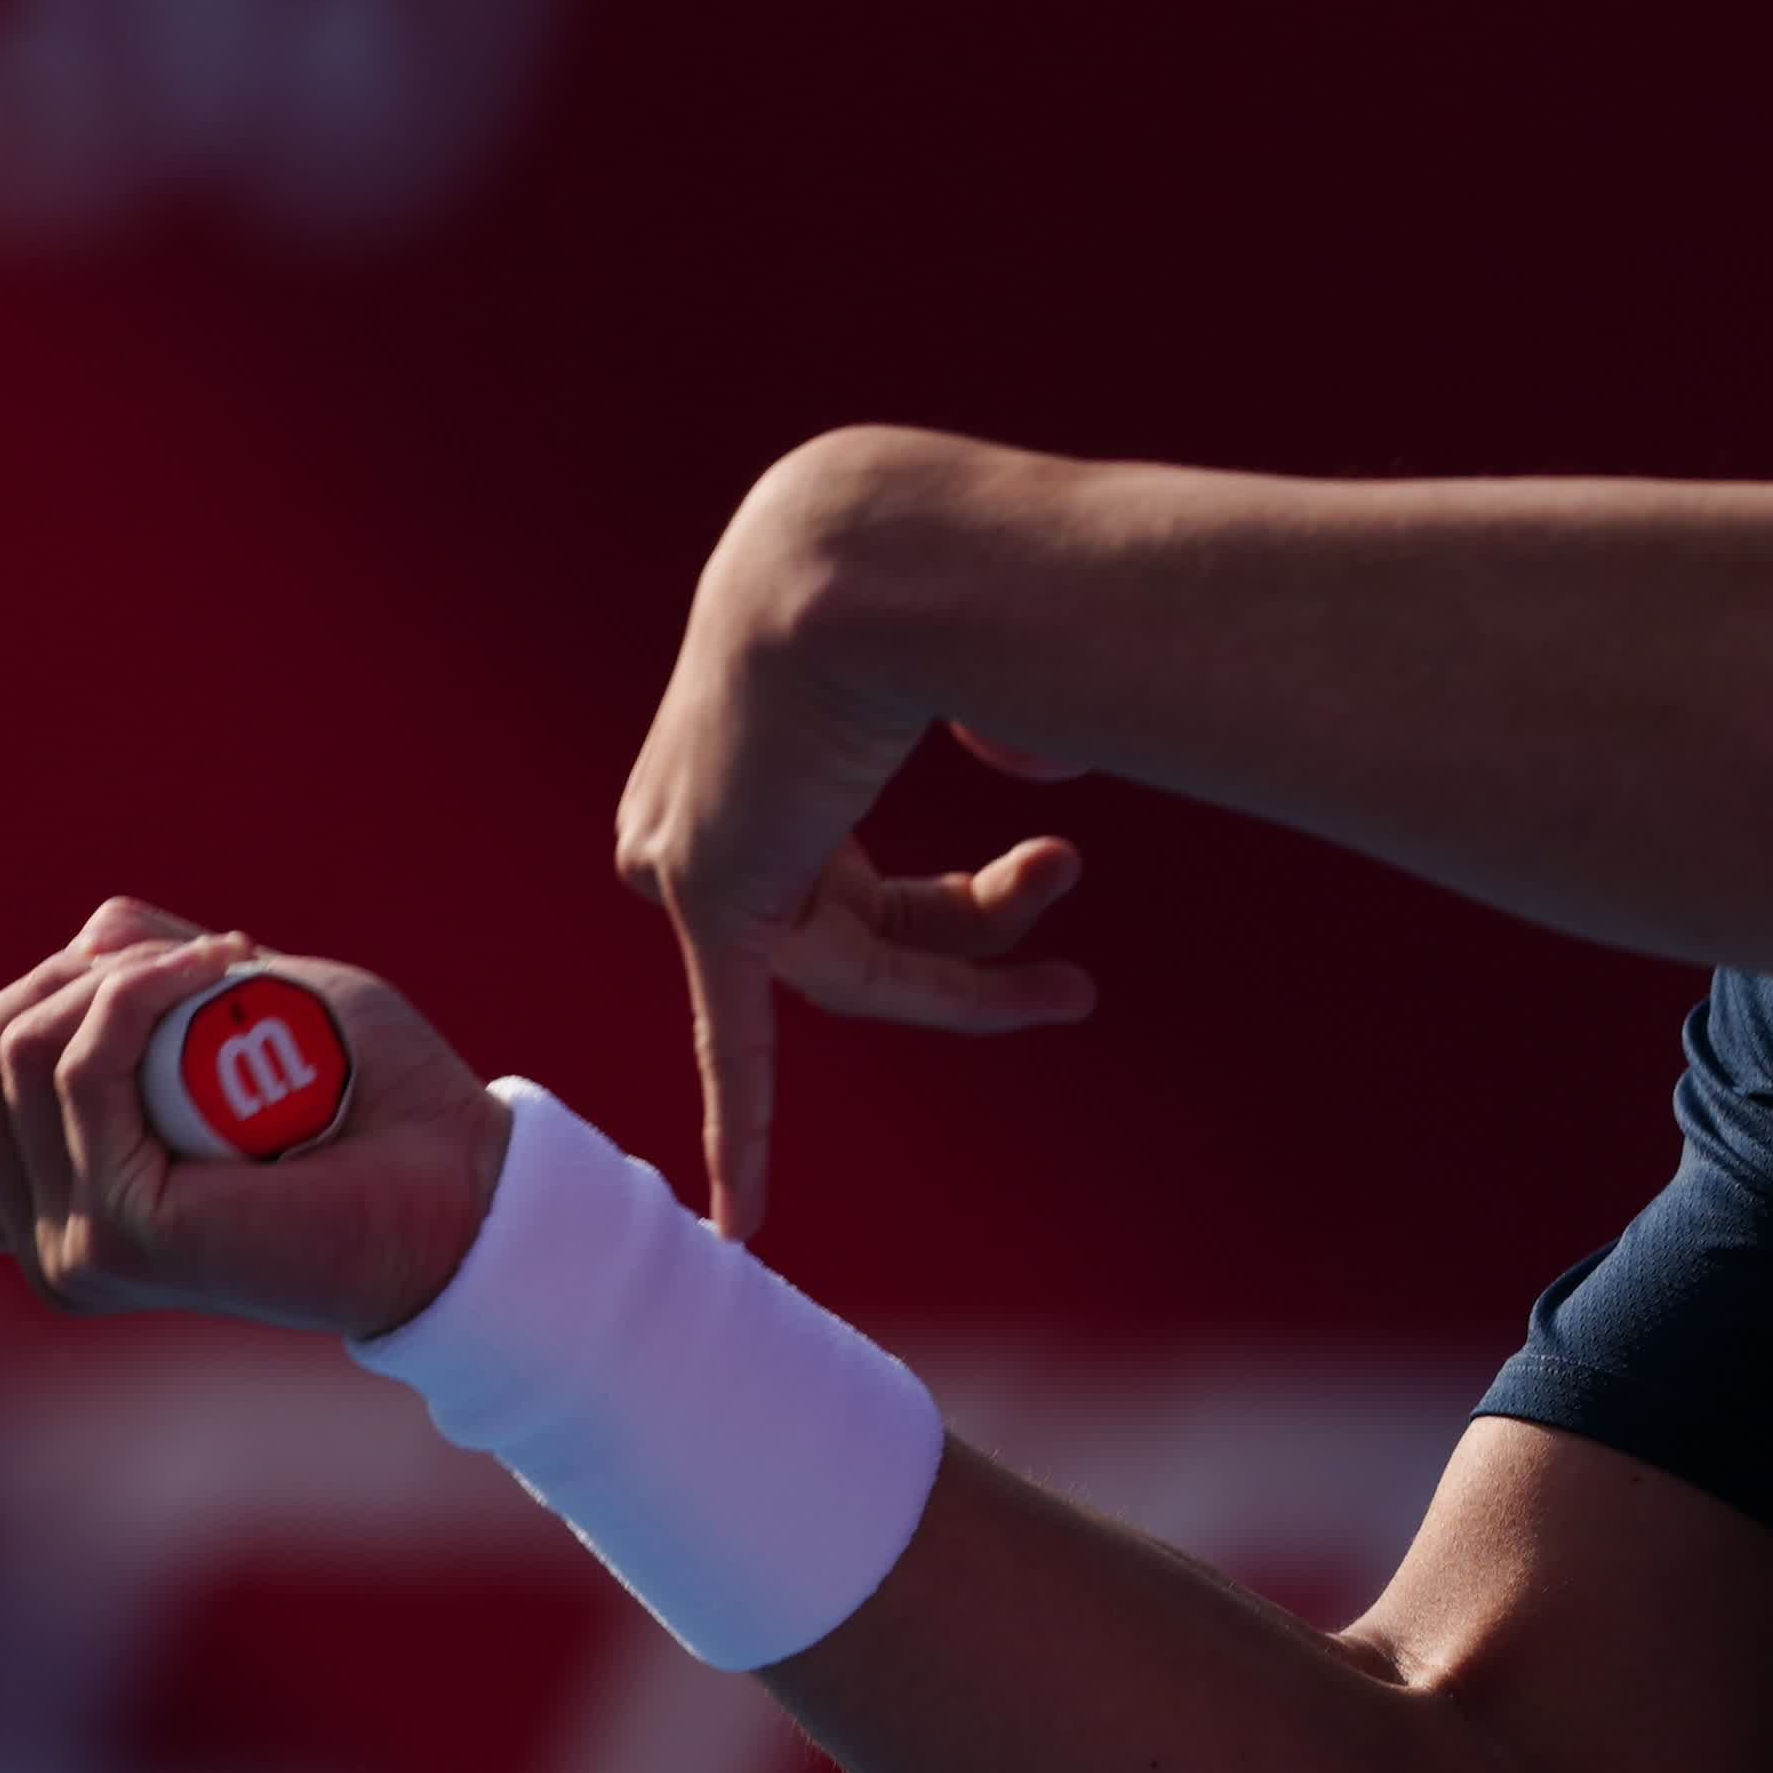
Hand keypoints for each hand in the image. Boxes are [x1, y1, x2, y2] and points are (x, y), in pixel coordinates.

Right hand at [0, 898, 516, 1338]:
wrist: (457, 1173)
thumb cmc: (353, 1093)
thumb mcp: (219, 1008)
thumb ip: (134, 974)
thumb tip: (87, 942)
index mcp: (53, 1209)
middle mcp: (49, 1242)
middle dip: (44, 982)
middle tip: (167, 963)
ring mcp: (79, 1245)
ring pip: (12, 1055)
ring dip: (109, 974)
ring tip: (216, 963)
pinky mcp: (126, 1231)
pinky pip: (82, 1067)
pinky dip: (140, 991)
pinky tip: (219, 971)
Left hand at [617, 433, 1099, 1240]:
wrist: (863, 551)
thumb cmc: (936, 569)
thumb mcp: (978, 645)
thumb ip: (1000, 709)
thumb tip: (1029, 758)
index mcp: (755, 734)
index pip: (855, 875)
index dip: (960, 919)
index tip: (1052, 898)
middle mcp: (705, 796)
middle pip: (856, 929)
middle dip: (978, 951)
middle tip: (1077, 984)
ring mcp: (695, 845)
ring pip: (847, 969)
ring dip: (961, 985)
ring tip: (1070, 980)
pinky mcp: (707, 889)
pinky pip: (736, 1033)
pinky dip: (745, 1126)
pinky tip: (746, 1221)